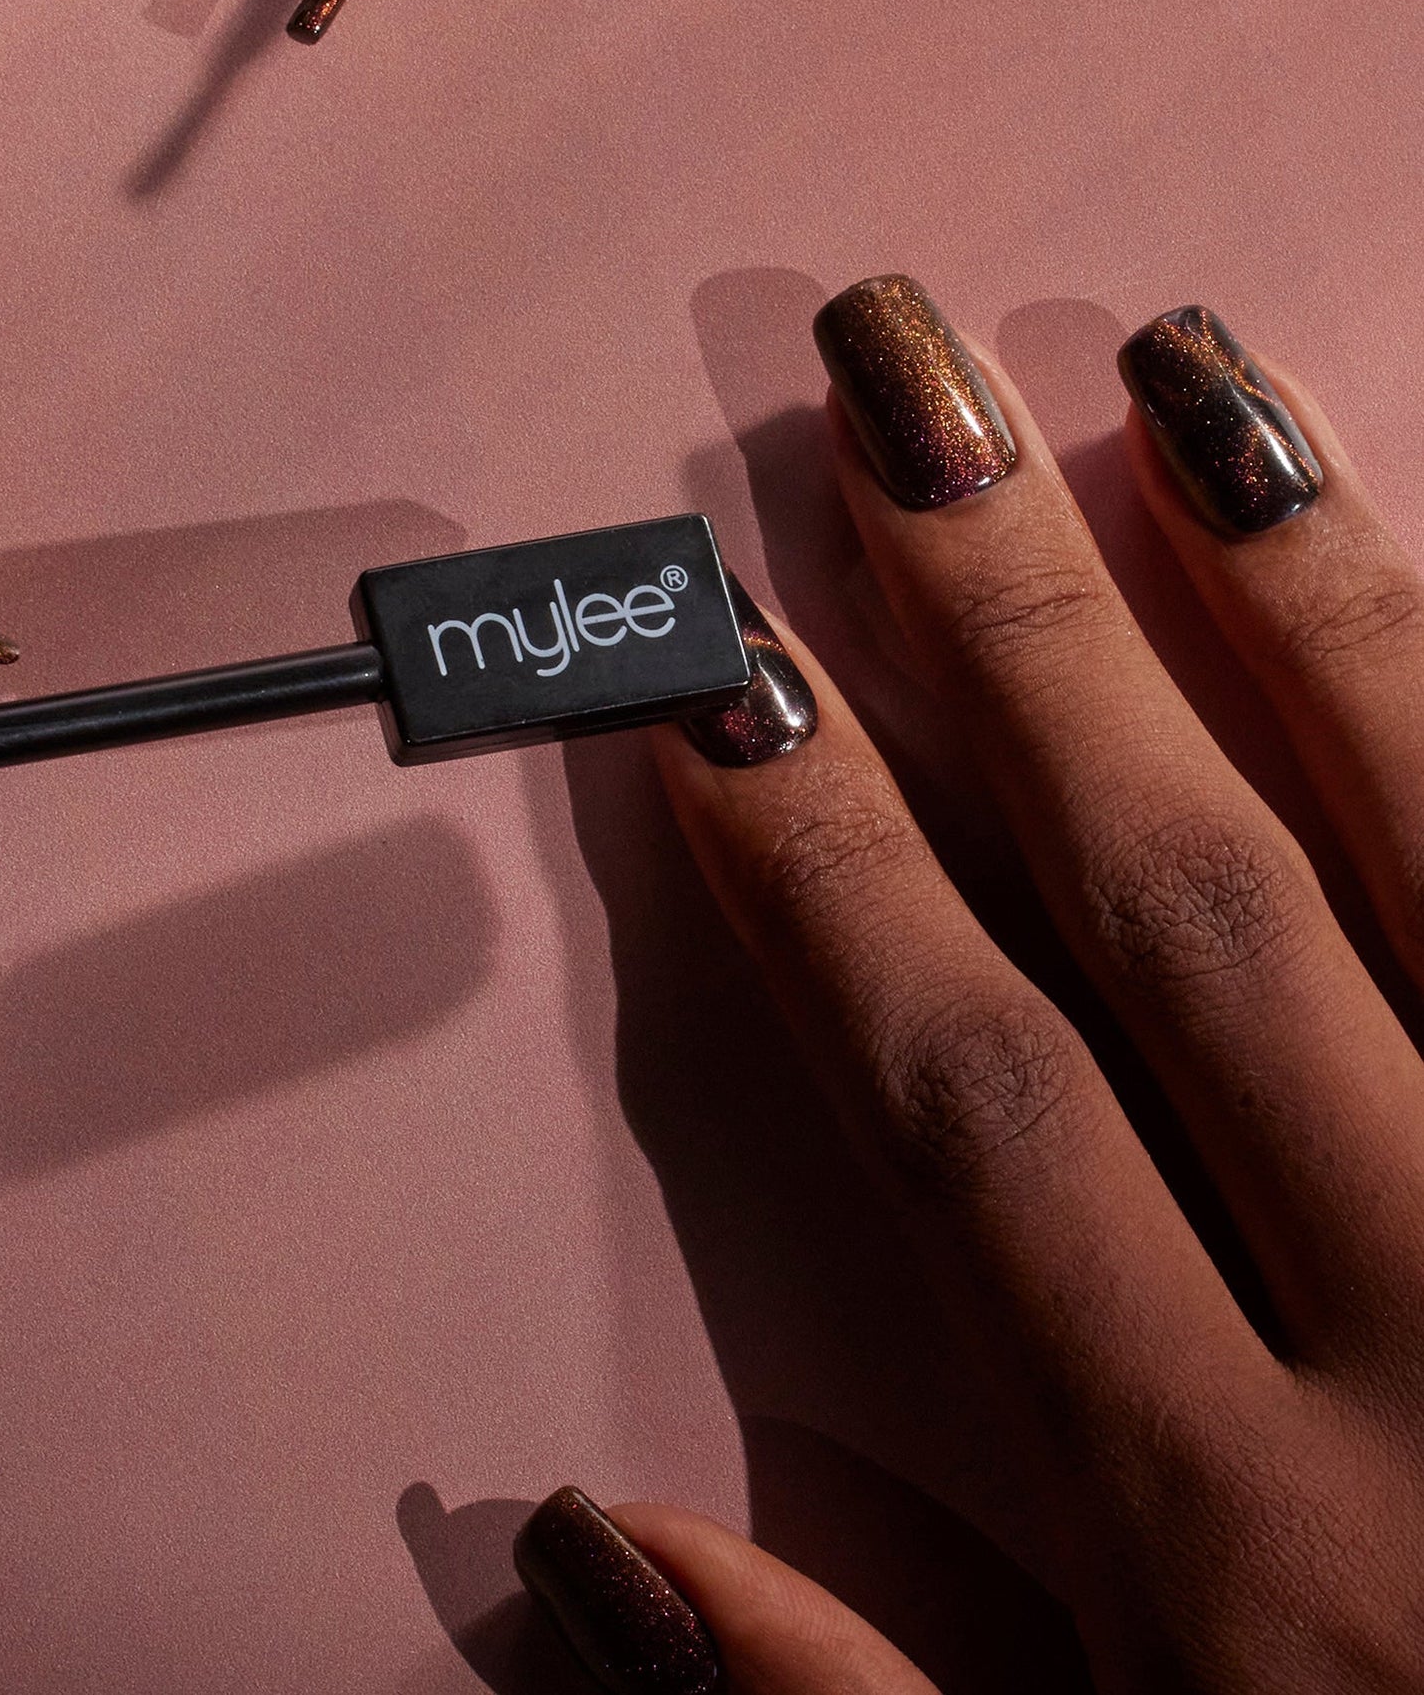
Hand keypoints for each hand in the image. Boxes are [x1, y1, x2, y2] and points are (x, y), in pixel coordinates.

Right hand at [513, 280, 1423, 1690]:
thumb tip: (575, 1538)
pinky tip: (1418, 568)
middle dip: (1017, 631)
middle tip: (901, 394)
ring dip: (1302, 600)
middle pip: (1181, 912)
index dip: (828, 873)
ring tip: (1178, 377)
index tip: (724, 675)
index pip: (973, 1103)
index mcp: (1238, 1535)